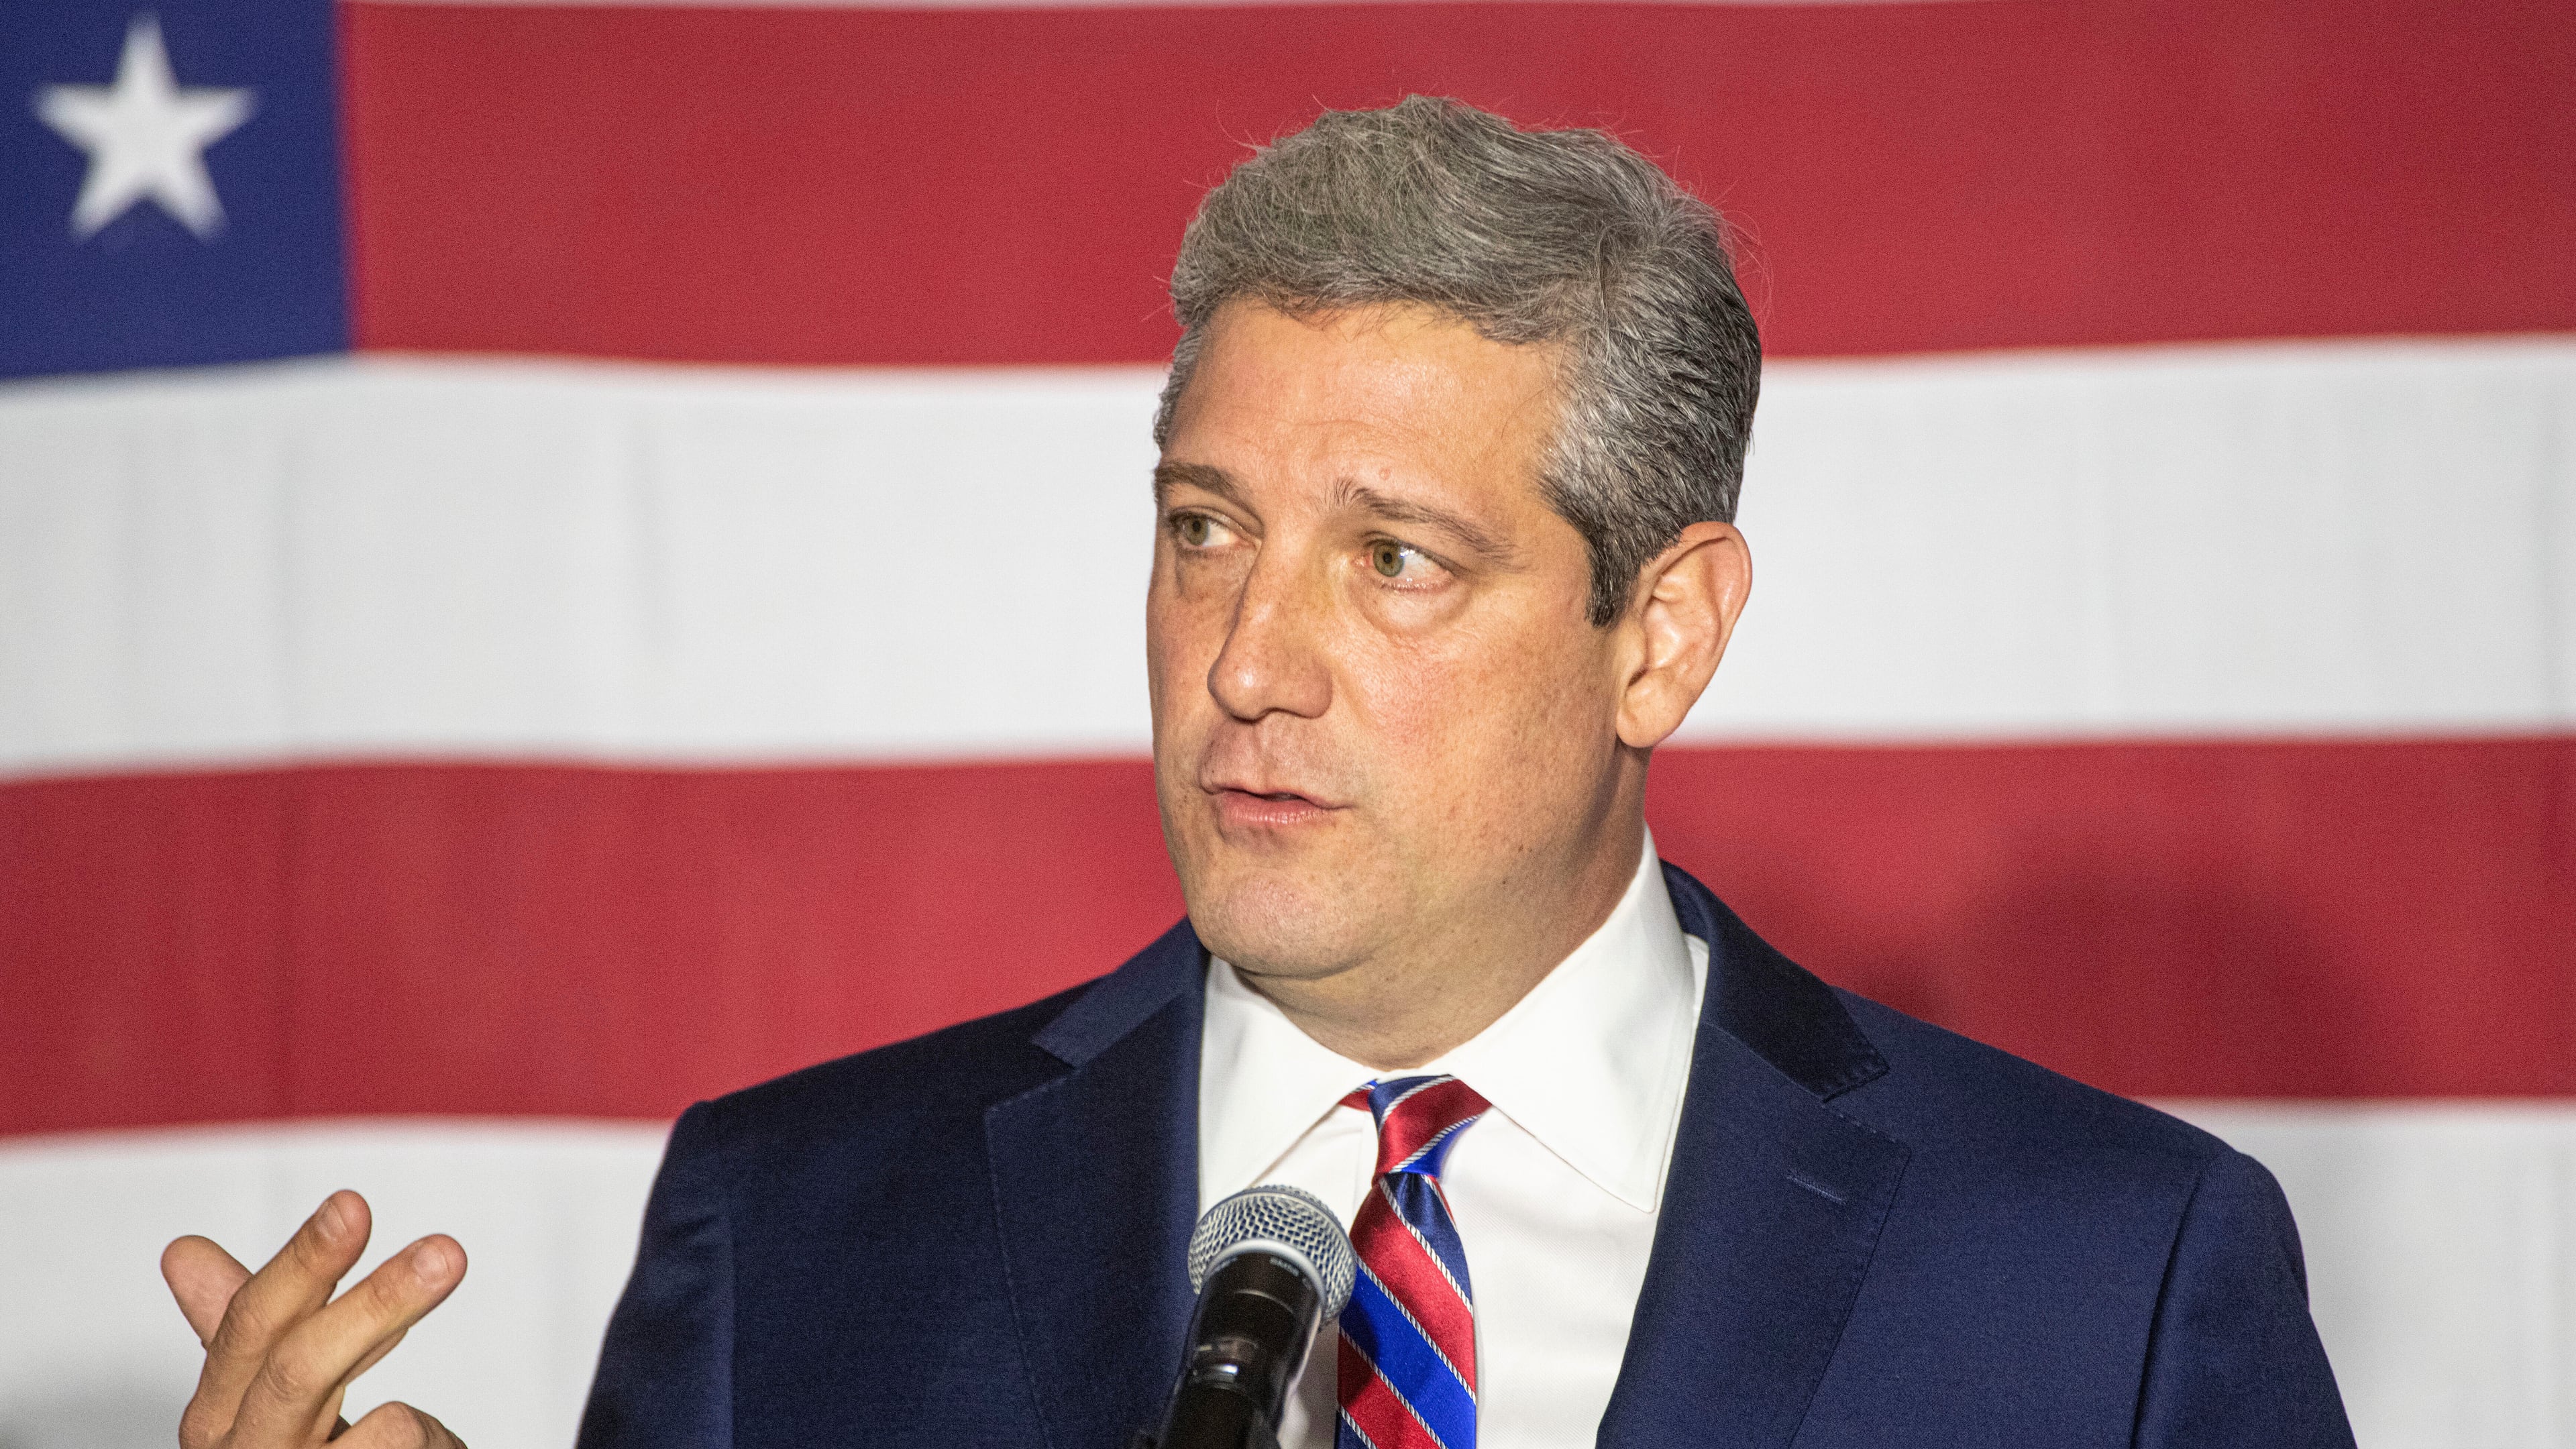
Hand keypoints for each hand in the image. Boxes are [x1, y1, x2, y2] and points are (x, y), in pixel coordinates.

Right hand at [162, 1189, 468, 1446]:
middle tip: (448, 1251)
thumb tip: (180, 1251)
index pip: (249, 1329)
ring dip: (422, 1419)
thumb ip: (254, 1332)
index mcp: (220, 1419)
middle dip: (373, 1303)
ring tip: (420, 1440)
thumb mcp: (287, 1397)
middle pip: (297, 1371)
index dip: (301, 1266)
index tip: (353, 1204)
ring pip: (382, 1428)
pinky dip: (437, 1448)